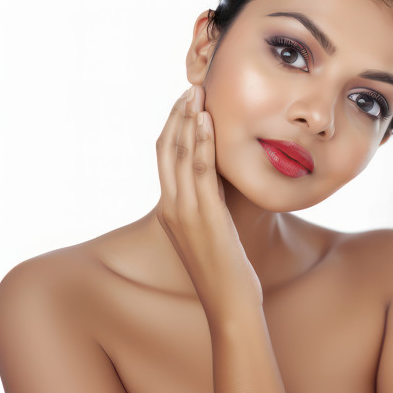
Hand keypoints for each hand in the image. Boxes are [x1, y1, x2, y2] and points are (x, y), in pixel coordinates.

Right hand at [155, 84, 263, 322]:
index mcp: (170, 210)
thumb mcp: (213, 229)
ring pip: (181, 154)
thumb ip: (209, 204)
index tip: (185, 102)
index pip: (164, 156)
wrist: (229, 303)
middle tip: (190, 88)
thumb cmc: (226, 270)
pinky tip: (208, 120)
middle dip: (177, 115)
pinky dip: (203, 142)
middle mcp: (171, 207)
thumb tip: (218, 182)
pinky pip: (201, 170)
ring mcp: (185, 211)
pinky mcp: (204, 215)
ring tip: (197, 94)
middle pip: (166, 149)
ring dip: (189, 120)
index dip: (172, 125)